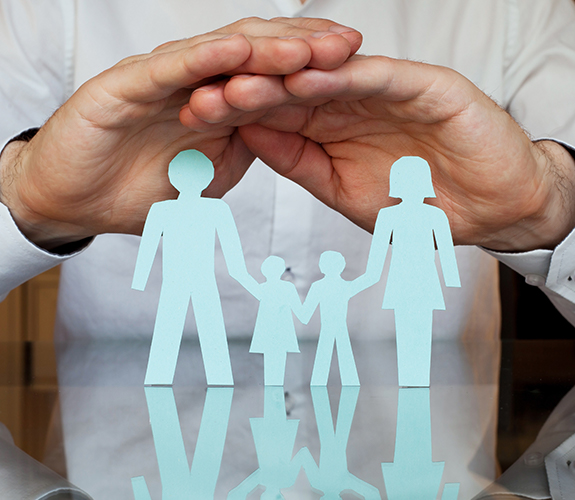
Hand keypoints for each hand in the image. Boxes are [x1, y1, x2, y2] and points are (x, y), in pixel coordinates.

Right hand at [0, 17, 361, 249]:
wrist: (79, 201)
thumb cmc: (140, 188)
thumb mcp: (209, 175)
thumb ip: (244, 150)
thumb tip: (283, 137)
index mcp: (216, 103)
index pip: (271, 77)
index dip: (313, 71)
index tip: (357, 69)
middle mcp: (193, 82)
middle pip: (256, 55)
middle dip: (304, 48)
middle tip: (349, 43)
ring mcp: (161, 80)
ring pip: (220, 55)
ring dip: (265, 48)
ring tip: (308, 43)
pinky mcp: (126, 86)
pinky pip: (171, 69)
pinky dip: (205, 60)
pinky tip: (237, 50)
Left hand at [190, 54, 574, 251]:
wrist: (487, 209)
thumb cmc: (418, 205)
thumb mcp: (342, 191)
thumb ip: (299, 163)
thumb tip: (250, 138)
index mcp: (330, 127)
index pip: (274, 114)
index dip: (234, 115)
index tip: (195, 119)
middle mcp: (351, 102)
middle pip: (290, 90)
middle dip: (246, 92)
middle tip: (203, 96)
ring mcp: (385, 90)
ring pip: (327, 77)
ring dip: (284, 79)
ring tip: (242, 82)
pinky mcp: (424, 85)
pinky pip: (379, 77)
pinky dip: (346, 76)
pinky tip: (310, 77)